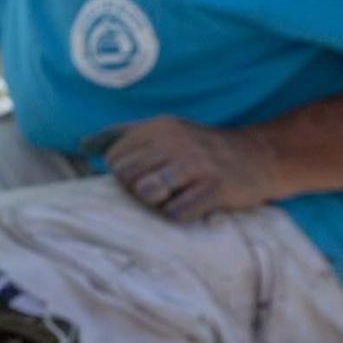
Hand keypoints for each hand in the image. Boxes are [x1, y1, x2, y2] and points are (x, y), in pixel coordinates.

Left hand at [92, 117, 281, 221]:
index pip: (115, 159)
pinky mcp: (214, 188)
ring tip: (176, 196)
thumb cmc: (200, 150)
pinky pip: (175, 213)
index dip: (125, 175)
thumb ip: (121, 135)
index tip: (148, 174)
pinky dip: (180, 215)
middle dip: (138, 190)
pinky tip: (194, 205)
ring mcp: (195, 164)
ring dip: (158, 204)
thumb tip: (83, 145)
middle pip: (127, 178)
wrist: (259, 157)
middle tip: (164, 189)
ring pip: (147, 194)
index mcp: (157, 127)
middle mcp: (174, 142)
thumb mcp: (162, 131)